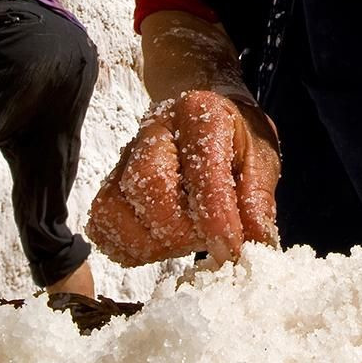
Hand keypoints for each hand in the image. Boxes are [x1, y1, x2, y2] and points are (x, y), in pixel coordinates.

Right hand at [87, 91, 280, 265]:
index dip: (215, 215)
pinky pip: (101, 219)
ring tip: (180, 245)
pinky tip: (155, 247)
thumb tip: (258, 243)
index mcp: (199, 113)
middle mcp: (155, 129)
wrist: (207, 114)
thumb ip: (257, 198)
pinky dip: (123, 244)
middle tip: (203, 243)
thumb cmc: (235, 138)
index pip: (200, 164)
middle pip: (147, 182)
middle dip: (176, 228)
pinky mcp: (112, 180)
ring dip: (148, 241)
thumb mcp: (260, 158)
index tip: (230, 249)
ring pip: (115, 205)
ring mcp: (127, 155)